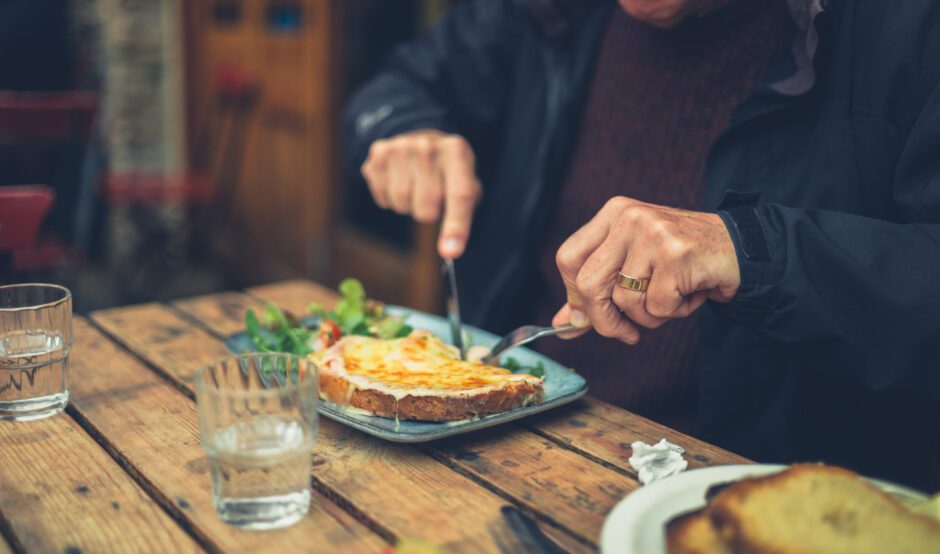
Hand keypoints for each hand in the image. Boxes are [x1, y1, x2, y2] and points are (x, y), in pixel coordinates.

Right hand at [360, 130, 481, 257]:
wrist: (422, 139)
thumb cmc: (448, 172)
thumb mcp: (467, 184)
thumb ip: (462, 214)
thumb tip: (450, 251)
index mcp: (457, 152)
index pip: (459, 195)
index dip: (456, 226)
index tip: (451, 252)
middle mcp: (427, 145)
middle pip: (426, 208)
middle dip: (430, 214)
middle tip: (433, 198)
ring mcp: (400, 147)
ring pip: (402, 204)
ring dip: (409, 206)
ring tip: (415, 187)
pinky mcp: (378, 154)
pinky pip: (383, 198)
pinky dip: (391, 199)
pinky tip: (399, 181)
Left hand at [551, 196, 740, 343]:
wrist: (740, 249)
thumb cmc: (682, 261)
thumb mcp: (635, 267)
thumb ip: (597, 292)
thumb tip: (563, 323)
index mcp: (612, 214)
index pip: (568, 259)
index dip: (574, 295)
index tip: (591, 316)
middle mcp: (628, 217)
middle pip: (589, 284)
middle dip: (606, 321)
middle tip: (626, 333)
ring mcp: (652, 233)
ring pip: (625, 300)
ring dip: (650, 315)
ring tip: (673, 298)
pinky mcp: (677, 254)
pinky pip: (659, 306)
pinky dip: (675, 312)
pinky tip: (691, 293)